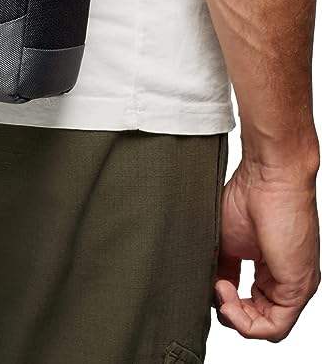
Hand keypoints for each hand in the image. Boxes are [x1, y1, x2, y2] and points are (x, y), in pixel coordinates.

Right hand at [215, 157, 319, 341]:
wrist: (269, 176)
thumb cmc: (249, 195)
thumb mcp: (227, 240)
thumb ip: (221, 268)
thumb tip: (206, 289)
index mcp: (272, 268)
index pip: (252, 304)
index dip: (227, 302)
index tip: (211, 282)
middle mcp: (286, 279)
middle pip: (260, 319)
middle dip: (231, 313)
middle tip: (215, 289)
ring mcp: (295, 285)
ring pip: (268, 328)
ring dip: (236, 317)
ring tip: (221, 290)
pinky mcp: (297, 287)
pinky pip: (274, 327)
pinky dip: (245, 322)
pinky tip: (228, 296)